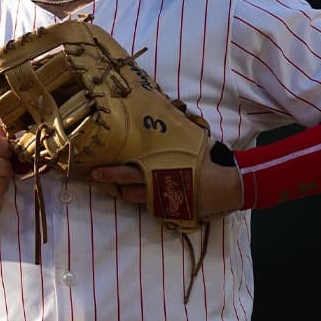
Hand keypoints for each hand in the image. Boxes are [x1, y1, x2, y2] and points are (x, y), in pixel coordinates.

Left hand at [92, 145, 245, 219]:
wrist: (227, 186)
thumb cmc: (207, 159)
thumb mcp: (190, 140)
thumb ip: (173, 131)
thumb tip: (165, 110)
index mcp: (157, 168)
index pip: (126, 173)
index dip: (108, 173)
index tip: (94, 171)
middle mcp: (155, 186)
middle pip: (124, 188)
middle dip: (108, 184)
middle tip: (94, 180)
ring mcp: (161, 200)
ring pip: (134, 199)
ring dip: (124, 192)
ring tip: (114, 186)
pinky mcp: (168, 210)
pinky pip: (149, 206)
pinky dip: (142, 199)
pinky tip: (139, 193)